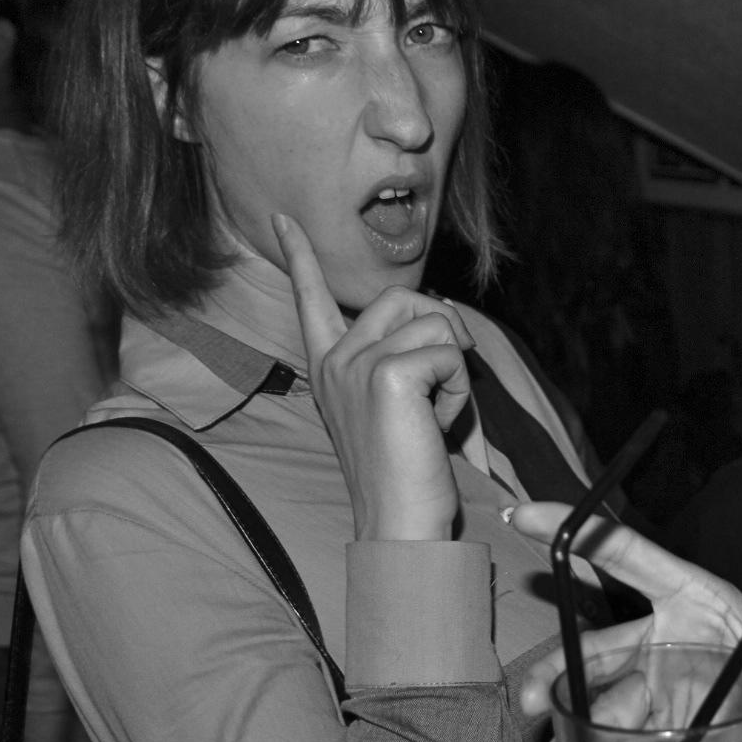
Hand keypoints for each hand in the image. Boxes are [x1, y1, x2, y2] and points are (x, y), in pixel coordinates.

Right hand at [275, 214, 475, 540]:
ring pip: (435, 323)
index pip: (311, 297)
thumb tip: (440, 318)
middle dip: (440, 333)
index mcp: (328, 366)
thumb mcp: (398, 404)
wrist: (397, 523)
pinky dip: (459, 390)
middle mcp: (334, 359)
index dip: (299, 255)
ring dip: (453, 369)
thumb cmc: (405, 471)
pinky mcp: (386, 374)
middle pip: (403, 297)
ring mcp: (356, 364)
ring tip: (432, 416)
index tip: (282, 218)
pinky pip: (450, 354)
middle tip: (438, 389)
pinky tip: (437, 425)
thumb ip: (404, 357)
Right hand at [512, 502, 741, 741]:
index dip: (583, 535)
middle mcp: (669, 638)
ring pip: (593, 694)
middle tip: (535, 704)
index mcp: (705, 605)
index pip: (636, 559)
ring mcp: (655, 684)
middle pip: (599, 641)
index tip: (528, 516)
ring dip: (564, 727)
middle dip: (558, 670)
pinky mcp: (650, 729)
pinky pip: (604, 736)